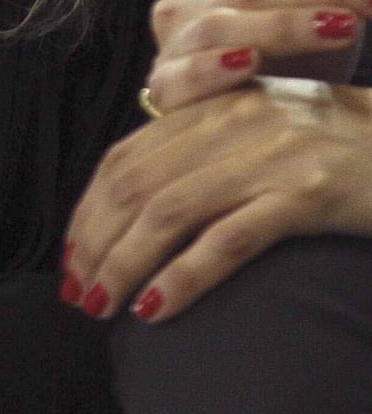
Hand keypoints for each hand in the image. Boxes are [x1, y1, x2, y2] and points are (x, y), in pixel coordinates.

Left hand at [64, 77, 371, 322]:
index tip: (70, 252)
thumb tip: (143, 201)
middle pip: (136, 184)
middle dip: (95, 241)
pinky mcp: (309, 193)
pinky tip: (157, 306)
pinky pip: (230, 237)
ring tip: (102, 304)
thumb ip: (210, 150)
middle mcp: (234, 123)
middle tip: (77, 290)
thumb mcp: (271, 133)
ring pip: (170, 211)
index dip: (89, 207)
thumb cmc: (350, 149)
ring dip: (125, 262)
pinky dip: (186, 274)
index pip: (126, 157)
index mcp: (216, 107)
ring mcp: (271, 155)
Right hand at [143, 0, 371, 112]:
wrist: (261, 120)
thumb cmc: (293, 59)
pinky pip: (181, 75)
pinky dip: (212, 66)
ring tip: (344, 28)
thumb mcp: (316, 5)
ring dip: (287, 23)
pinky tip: (251, 63)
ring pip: (221, 23)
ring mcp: (171, 44)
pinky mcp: (166, 90)